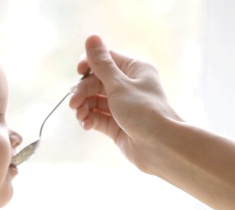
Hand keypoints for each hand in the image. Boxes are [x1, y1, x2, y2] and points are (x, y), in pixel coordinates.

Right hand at [69, 34, 182, 170]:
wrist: (161, 146)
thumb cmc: (144, 110)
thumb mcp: (119, 84)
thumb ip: (101, 64)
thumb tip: (91, 38)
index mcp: (134, 70)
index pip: (106, 60)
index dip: (89, 65)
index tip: (78, 72)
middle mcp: (129, 86)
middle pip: (97, 82)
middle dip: (82, 91)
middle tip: (73, 103)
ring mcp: (123, 107)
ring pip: (95, 101)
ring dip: (84, 106)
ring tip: (80, 115)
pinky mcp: (117, 125)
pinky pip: (98, 117)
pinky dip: (90, 119)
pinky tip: (86, 124)